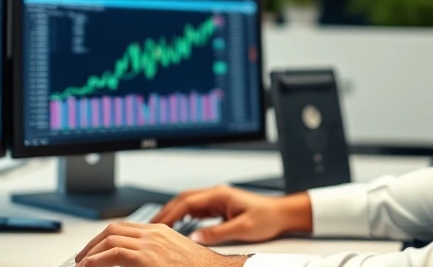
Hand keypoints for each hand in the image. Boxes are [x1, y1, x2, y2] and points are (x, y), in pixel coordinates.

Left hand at [74, 222, 246, 266]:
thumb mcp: (171, 256)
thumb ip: (153, 254)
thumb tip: (132, 261)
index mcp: (159, 231)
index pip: (123, 228)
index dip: (104, 238)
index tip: (94, 250)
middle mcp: (153, 233)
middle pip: (113, 230)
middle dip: (93, 243)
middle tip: (83, 257)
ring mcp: (150, 244)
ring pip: (110, 239)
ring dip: (91, 252)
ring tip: (82, 264)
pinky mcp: (146, 258)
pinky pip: (113, 254)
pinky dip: (96, 260)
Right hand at [151, 185, 312, 244]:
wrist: (282, 214)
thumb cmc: (267, 217)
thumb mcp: (242, 228)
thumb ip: (217, 233)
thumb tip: (195, 238)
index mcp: (219, 194)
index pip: (187, 202)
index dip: (169, 213)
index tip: (156, 224)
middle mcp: (216, 194)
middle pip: (183, 200)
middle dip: (165, 212)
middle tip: (150, 226)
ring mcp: (216, 199)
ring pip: (187, 204)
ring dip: (172, 214)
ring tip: (158, 228)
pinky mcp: (219, 206)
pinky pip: (195, 210)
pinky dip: (182, 217)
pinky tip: (176, 226)